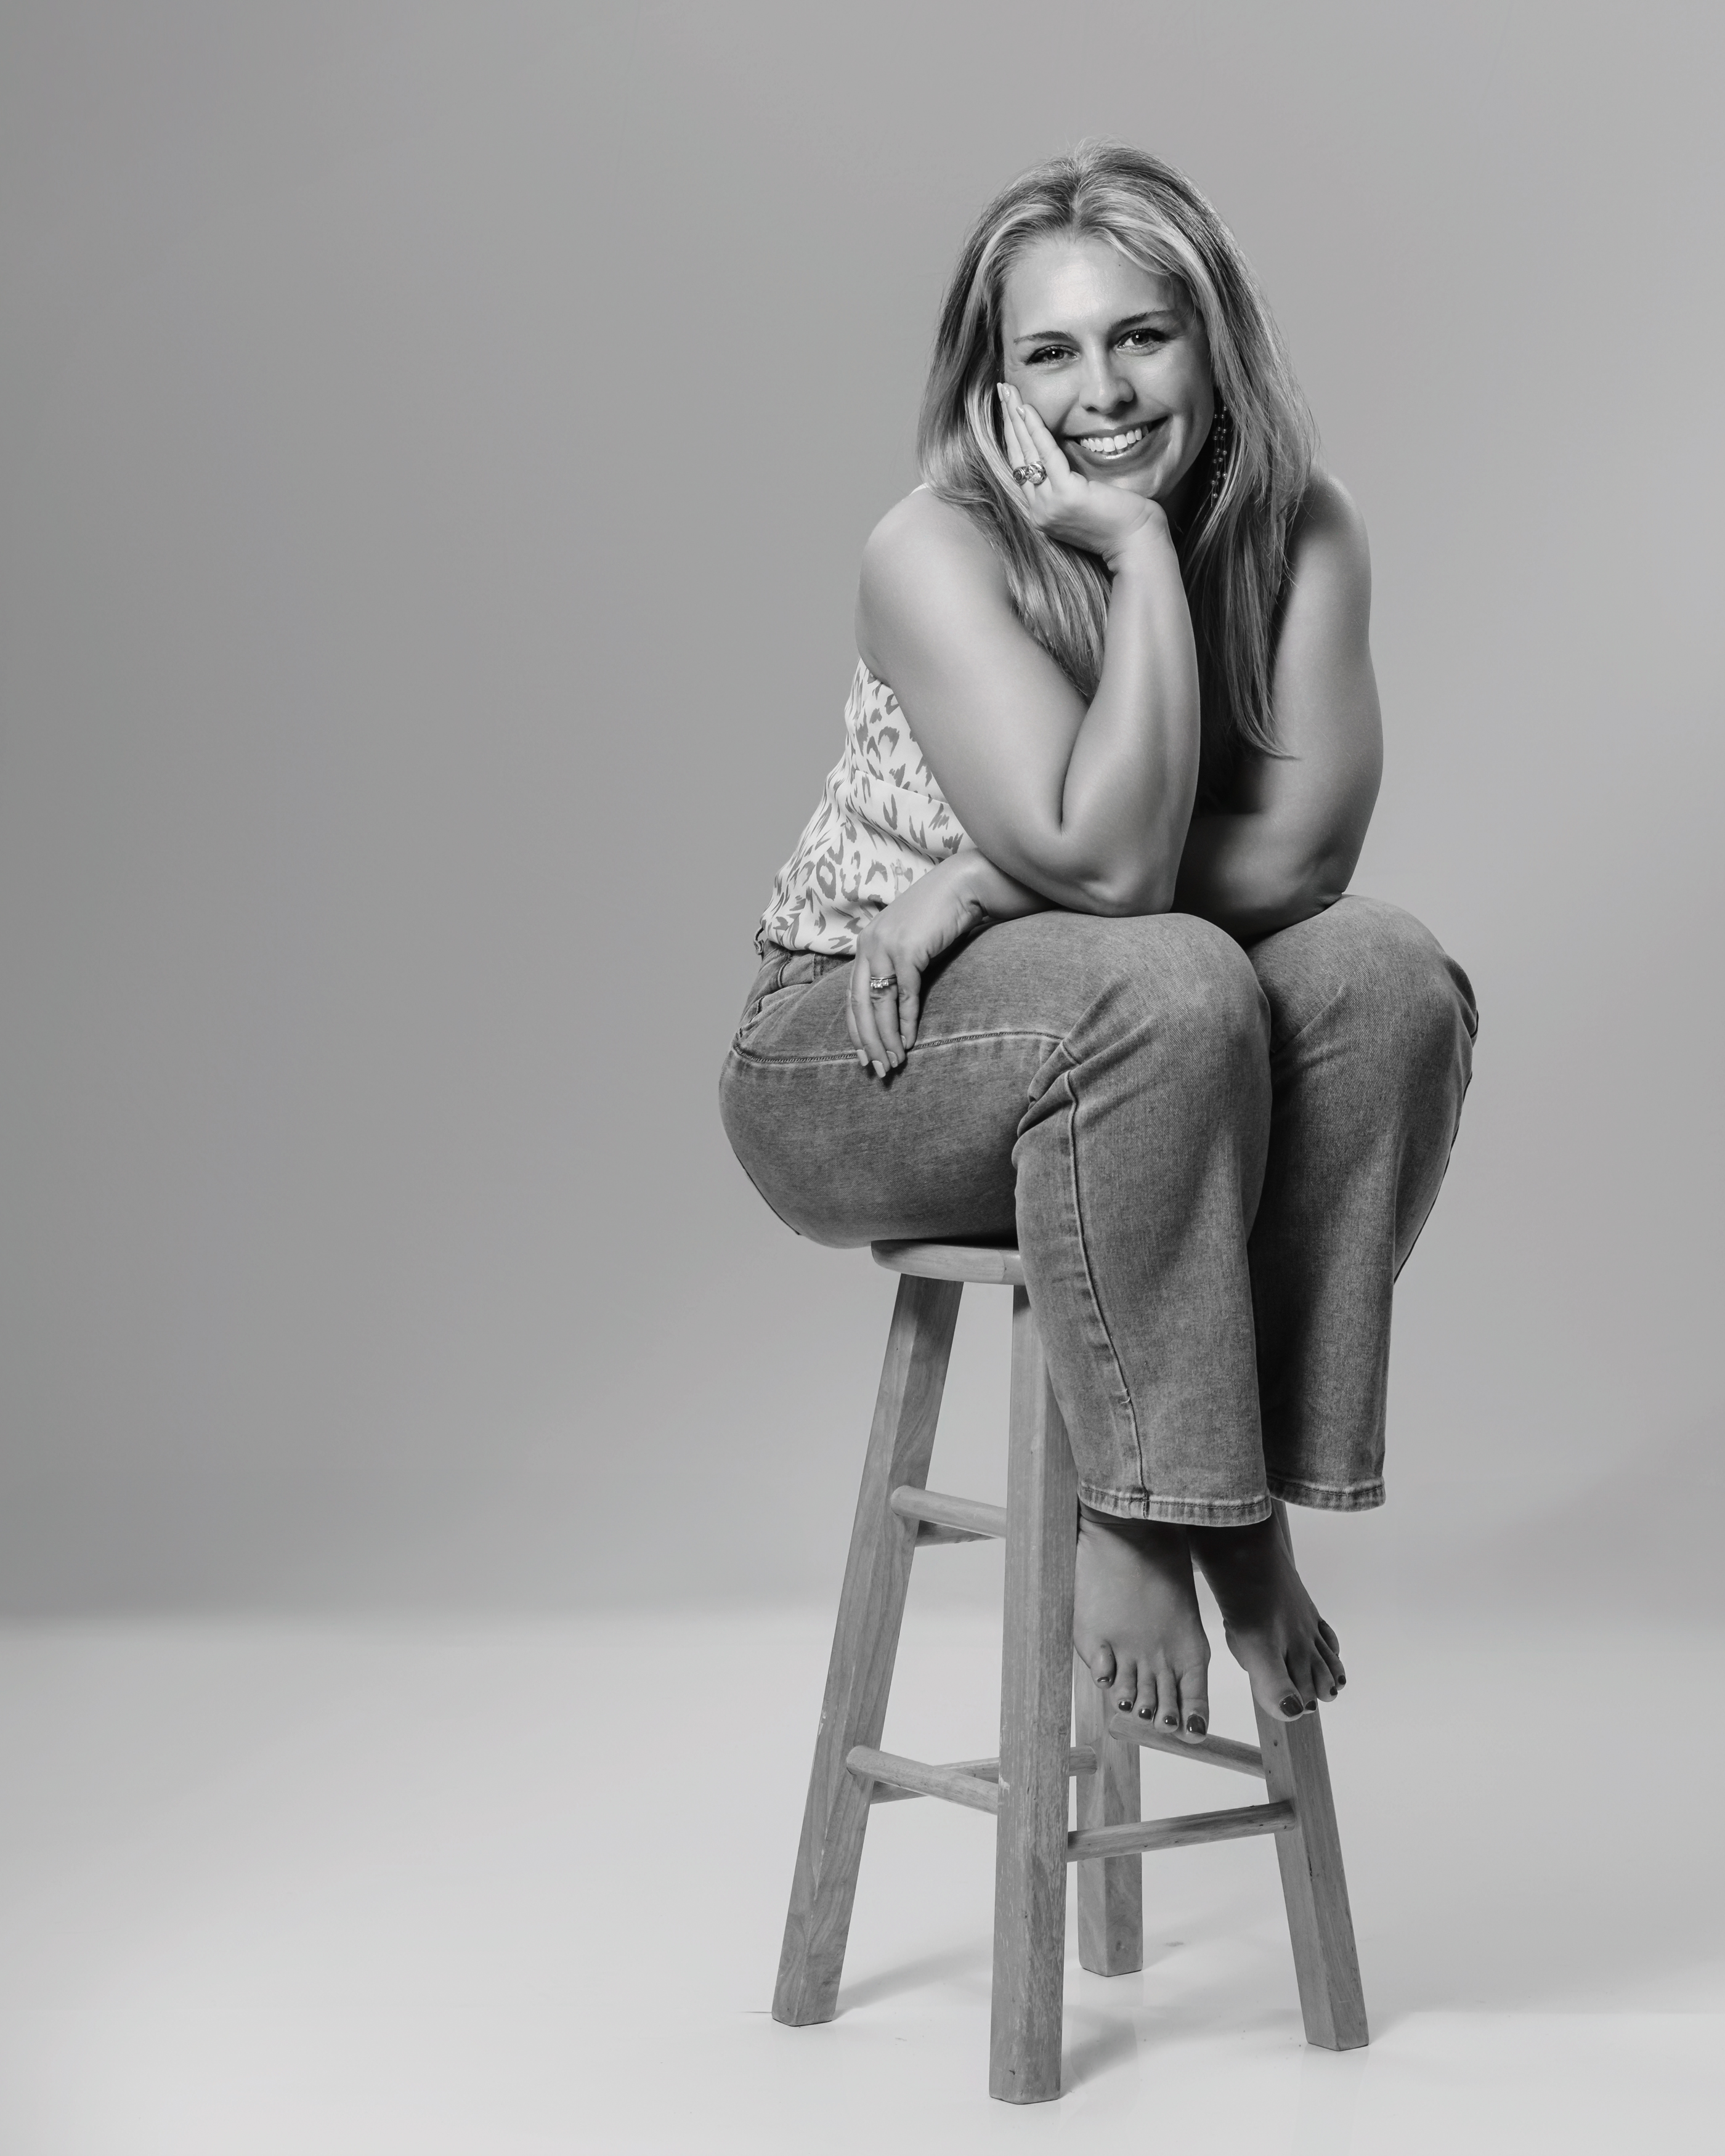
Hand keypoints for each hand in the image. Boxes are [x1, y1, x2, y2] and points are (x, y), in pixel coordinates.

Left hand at [847, 854, 987, 1076]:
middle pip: (860, 1004)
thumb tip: (892, 1003)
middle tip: (878, 1069)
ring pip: (879, 1004)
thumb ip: (896, 966)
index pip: (852, 995)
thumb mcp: (909, 941)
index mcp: (865, 944)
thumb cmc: (940, 916)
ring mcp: (886, 946)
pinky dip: (905, 1022)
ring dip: (887, 1037)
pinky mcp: (908, 950)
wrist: (963, 886)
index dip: (857, 1030)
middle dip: (869, 1041)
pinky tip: (910, 1040)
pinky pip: (905, 995)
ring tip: (895, 1062)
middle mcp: (869, 945)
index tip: (864, 1056)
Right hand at [998, 383, 1165, 569]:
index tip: (1009, 410)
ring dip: (1015, 418)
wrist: (1137, 544)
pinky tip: (1026, 408)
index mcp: (1043, 513)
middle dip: (1008, 420)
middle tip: (1002, 391)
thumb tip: (1068, 460)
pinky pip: (1046, 454)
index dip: (1013, 437)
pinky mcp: (1066, 495)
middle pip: (1017, 457)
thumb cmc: (1122, 523)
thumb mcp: (1088, 501)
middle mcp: (1039, 511)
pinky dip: (1035, 429)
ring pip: (1026, 453)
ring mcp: (1050, 505)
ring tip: (1007, 390)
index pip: (1021, 468)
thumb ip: (1072, 484)